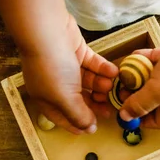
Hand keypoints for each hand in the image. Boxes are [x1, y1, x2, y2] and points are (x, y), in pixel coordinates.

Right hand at [20, 15, 117, 134]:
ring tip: (110, 85)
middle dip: (94, 104)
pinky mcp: (77, 52)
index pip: (63, 116)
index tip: (94, 128)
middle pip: (78, 99)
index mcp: (46, 98)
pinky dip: (103, 69)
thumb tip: (89, 129)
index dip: (78, 124)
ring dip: (100, 85)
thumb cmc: (51, 67)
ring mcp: (66, 67)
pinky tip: (113, 72)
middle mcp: (55, 84)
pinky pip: (93, 65)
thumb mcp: (64, 97)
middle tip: (110, 108)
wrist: (47, 31)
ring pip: (88, 81)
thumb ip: (78, 115)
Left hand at [119, 12, 159, 128]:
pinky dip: (145, 58)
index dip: (142, 119)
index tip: (125, 112)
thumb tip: (125, 117)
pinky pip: (156, 59)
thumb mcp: (159, 90)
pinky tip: (135, 55)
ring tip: (125, 71)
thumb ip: (141, 103)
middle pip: (153, 98)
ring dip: (138, 75)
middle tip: (121, 88)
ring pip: (153, 77)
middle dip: (136, 94)